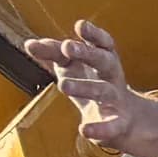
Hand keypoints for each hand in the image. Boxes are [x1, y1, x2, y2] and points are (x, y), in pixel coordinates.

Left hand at [22, 19, 147, 153]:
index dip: (93, 34)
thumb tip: (30, 44)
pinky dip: (100, 129)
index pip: (102, 43)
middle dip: (87, 53)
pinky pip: (111, 127)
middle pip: (104, 61)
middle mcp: (112, 77)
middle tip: (67, 47)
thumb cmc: (94, 86)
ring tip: (63, 86)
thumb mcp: (73, 67)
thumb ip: (53, 54)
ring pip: (104, 91)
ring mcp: (116, 101)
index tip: (80, 26)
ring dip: (85, 87)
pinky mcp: (118, 125)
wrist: (127, 121)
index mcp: (104, 60)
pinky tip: (84, 130)